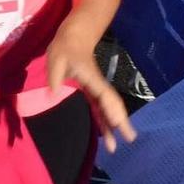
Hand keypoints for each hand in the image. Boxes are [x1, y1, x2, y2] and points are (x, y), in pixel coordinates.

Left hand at [45, 22, 136, 153]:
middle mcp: (97, 85)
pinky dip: (104, 120)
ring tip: (114, 147)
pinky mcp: (91, 91)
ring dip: (112, 126)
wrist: (74, 37)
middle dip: (121, 122)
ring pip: (107, 109)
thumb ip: (55, 76)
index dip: (112, 109)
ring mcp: (95, 89)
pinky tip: (105, 133)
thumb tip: (53, 94)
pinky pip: (99, 108)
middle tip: (130, 140)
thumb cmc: (65, 47)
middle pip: (112, 105)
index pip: (105, 95)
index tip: (119, 123)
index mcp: (92, 78)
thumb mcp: (56, 58)